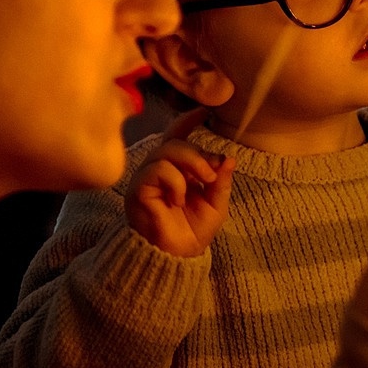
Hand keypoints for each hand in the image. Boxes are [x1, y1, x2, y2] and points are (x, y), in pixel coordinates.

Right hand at [124, 108, 234, 257]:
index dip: (188, 121)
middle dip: (197, 153)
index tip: (204, 111)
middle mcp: (159, 169)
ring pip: (165, 151)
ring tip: (200, 183)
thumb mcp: (216, 203)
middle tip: (211, 173)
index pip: (178, 137)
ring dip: (190, 162)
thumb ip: (221, 181)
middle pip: (174, 142)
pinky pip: (157, 170)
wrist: (177, 256)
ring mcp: (146, 178)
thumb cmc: (193, 230)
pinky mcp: (139, 189)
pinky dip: (175, 181)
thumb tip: (229, 158)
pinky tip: (177, 199)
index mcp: (177, 169)